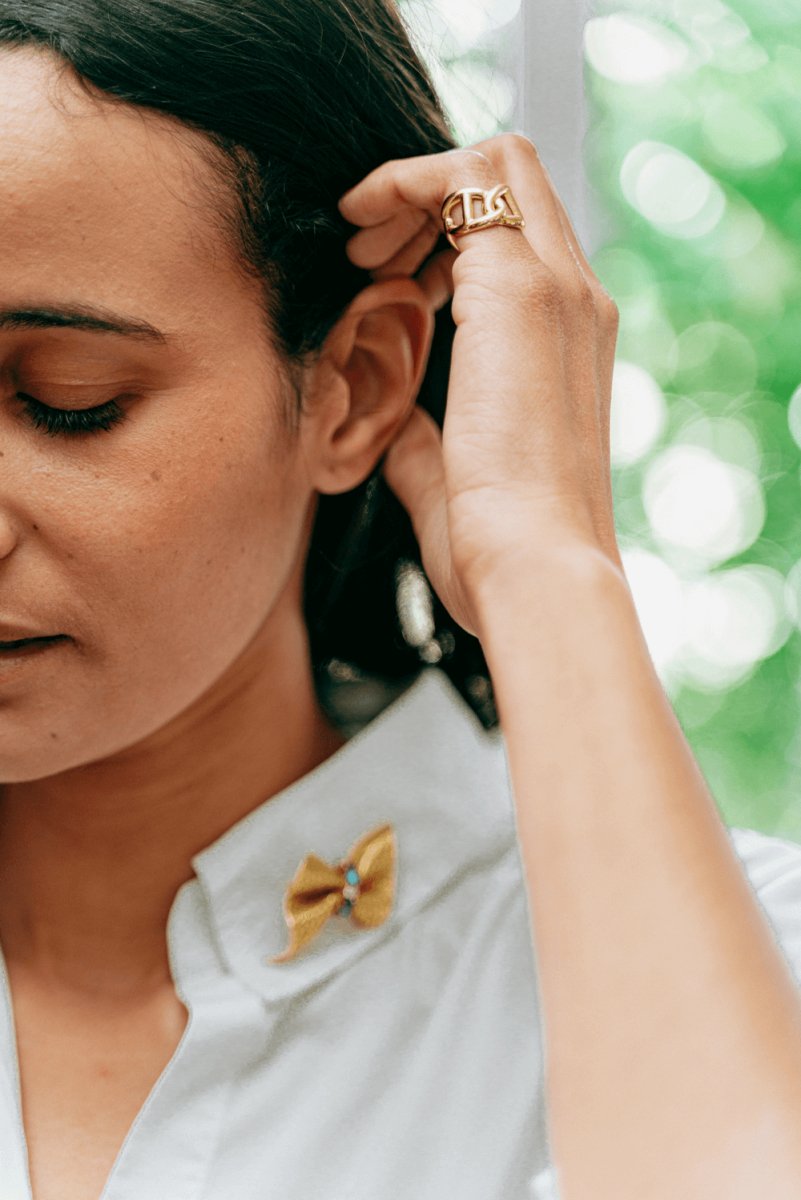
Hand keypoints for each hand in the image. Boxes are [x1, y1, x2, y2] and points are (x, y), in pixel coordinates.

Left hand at [337, 133, 622, 638]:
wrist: (535, 571)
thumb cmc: (497, 546)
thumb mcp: (448, 478)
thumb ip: (425, 438)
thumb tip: (395, 418)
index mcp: (571, 341)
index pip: (521, 238)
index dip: (450, 234)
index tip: (391, 273)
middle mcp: (577, 299)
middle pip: (515, 177)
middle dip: (431, 193)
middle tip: (366, 247)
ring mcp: (558, 287)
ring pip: (497, 161)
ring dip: (415, 187)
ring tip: (356, 239)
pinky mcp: (522, 288)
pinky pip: (463, 181)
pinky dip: (403, 187)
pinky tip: (357, 231)